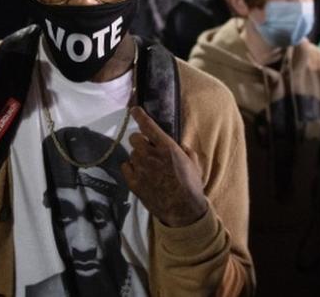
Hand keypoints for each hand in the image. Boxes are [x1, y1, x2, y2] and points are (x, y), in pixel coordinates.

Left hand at [121, 107, 208, 226]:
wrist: (183, 210)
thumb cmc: (191, 186)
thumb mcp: (194, 163)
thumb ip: (184, 150)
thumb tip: (178, 144)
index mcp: (167, 148)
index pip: (148, 126)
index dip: (139, 115)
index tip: (134, 109)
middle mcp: (151, 156)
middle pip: (134, 138)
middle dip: (140, 141)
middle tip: (148, 148)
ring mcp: (141, 169)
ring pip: (132, 154)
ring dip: (138, 157)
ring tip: (148, 166)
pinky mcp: (134, 182)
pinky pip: (126, 167)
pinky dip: (131, 168)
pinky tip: (140, 173)